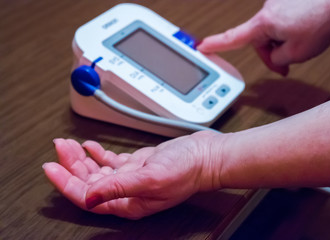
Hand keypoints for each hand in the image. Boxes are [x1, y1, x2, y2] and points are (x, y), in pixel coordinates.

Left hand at [43, 131, 221, 218]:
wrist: (205, 155)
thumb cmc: (187, 169)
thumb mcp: (152, 178)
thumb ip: (119, 187)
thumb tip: (89, 197)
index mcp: (128, 203)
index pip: (87, 197)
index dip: (65, 183)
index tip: (50, 167)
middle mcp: (126, 193)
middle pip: (88, 183)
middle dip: (70, 165)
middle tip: (59, 147)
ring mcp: (130, 178)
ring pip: (97, 171)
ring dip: (80, 158)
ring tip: (69, 144)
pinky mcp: (136, 165)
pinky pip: (110, 162)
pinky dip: (97, 154)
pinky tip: (90, 147)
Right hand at [197, 0, 329, 74]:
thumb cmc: (323, 19)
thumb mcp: (296, 53)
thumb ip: (276, 60)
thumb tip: (272, 57)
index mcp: (264, 23)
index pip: (233, 38)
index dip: (215, 45)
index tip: (201, 47)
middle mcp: (266, 10)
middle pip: (258, 41)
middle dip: (271, 54)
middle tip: (284, 65)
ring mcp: (277, 4)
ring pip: (272, 32)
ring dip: (282, 42)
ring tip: (300, 44)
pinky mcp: (287, 1)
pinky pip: (282, 21)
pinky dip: (289, 30)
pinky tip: (303, 31)